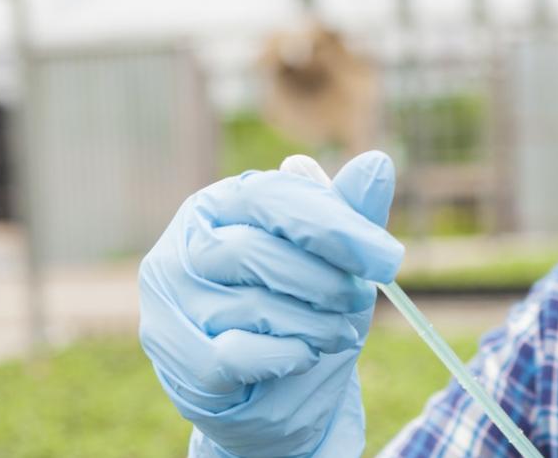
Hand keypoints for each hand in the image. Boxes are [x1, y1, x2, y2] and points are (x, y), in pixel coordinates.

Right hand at [138, 152, 402, 456]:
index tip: (388, 259)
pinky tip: (304, 356)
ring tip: (336, 332)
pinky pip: (235, 355)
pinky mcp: (174, 357)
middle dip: (325, 282)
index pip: (271, 197)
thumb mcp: (336, 261)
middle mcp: (183, 246)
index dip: (333, 226)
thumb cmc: (304, 310)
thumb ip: (352, 215)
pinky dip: (285, 356)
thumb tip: (377, 163)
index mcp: (220, 204)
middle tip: (359, 301)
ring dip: (315, 325)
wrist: (278, 393)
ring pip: (252, 307)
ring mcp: (169, 303)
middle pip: (256, 252)